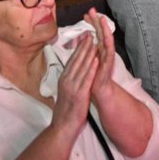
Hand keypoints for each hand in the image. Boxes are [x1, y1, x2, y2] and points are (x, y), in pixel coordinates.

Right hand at [51, 25, 100, 139]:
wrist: (62, 127)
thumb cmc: (66, 110)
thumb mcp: (66, 91)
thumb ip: (70, 80)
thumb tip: (74, 70)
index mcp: (64, 79)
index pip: (72, 59)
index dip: (79, 47)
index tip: (84, 36)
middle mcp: (67, 80)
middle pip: (76, 60)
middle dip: (84, 45)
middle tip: (90, 32)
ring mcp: (72, 87)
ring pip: (81, 66)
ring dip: (88, 53)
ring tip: (95, 41)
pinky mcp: (79, 94)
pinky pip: (86, 78)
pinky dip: (91, 68)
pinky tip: (96, 59)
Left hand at [82, 8, 116, 103]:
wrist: (100, 90)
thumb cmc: (93, 75)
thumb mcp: (88, 60)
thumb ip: (87, 49)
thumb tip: (83, 38)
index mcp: (98, 48)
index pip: (95, 32)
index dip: (91, 23)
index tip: (86, 14)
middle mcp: (104, 50)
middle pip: (101, 32)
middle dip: (97, 21)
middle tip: (93, 10)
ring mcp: (107, 56)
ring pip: (106, 39)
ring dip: (104, 29)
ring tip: (102, 19)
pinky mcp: (109, 64)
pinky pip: (109, 53)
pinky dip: (107, 45)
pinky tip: (105, 38)